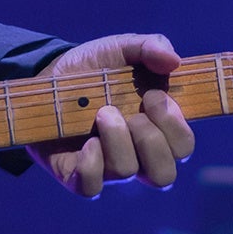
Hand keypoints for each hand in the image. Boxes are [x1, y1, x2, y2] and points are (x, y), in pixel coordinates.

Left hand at [27, 34, 194, 196]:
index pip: (183, 147)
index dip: (175, 126)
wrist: (49, 72)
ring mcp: (106, 166)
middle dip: (150, 139)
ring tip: (101, 114)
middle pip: (164, 174)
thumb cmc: (95, 66)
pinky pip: (91, 187)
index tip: (152, 96)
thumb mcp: (123, 48)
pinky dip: (91, 164)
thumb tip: (173, 61)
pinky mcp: (76, 174)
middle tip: (131, 112)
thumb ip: (151, 47)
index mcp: (155, 128)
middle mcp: (136, 154)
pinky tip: (86, 141)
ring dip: (117, 139)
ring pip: (127, 172)